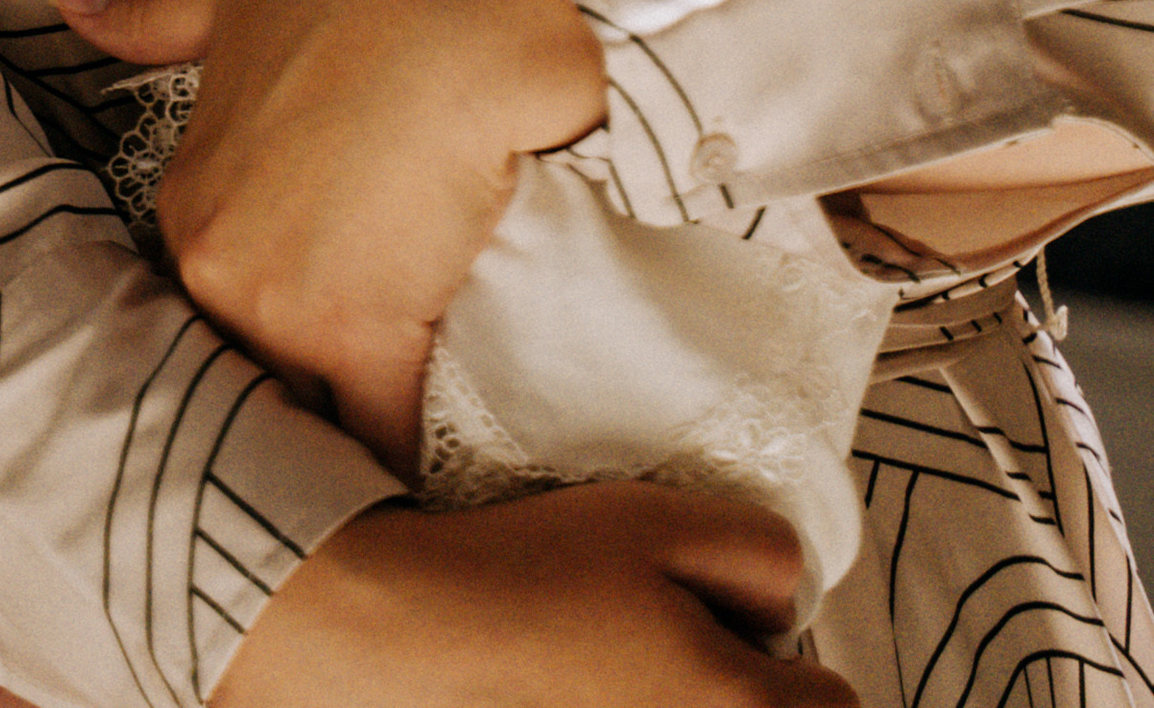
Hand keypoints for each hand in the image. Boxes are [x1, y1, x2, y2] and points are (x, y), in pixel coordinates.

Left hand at [56, 0, 602, 468]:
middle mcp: (218, 270)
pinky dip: (399, 451)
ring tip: (369, 440)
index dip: (260, 316)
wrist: (460, 7)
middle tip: (333, 396)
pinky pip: (381, 433)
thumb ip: (149, 16)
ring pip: (310, 410)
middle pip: (255, 366)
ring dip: (339, 426)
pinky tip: (418, 469)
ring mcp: (291, 313)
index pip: (208, 303)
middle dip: (293, 382)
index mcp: (186, 206)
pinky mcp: (375, 341)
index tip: (301, 322)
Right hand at [215, 484, 853, 706]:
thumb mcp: (662, 520)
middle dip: (744, 692)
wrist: (416, 634)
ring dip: (683, 704)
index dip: (794, 661)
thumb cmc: (540, 572)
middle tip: (677, 648)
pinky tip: (578, 684)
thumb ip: (763, 553)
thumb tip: (789, 604)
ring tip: (621, 668)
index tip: (735, 627)